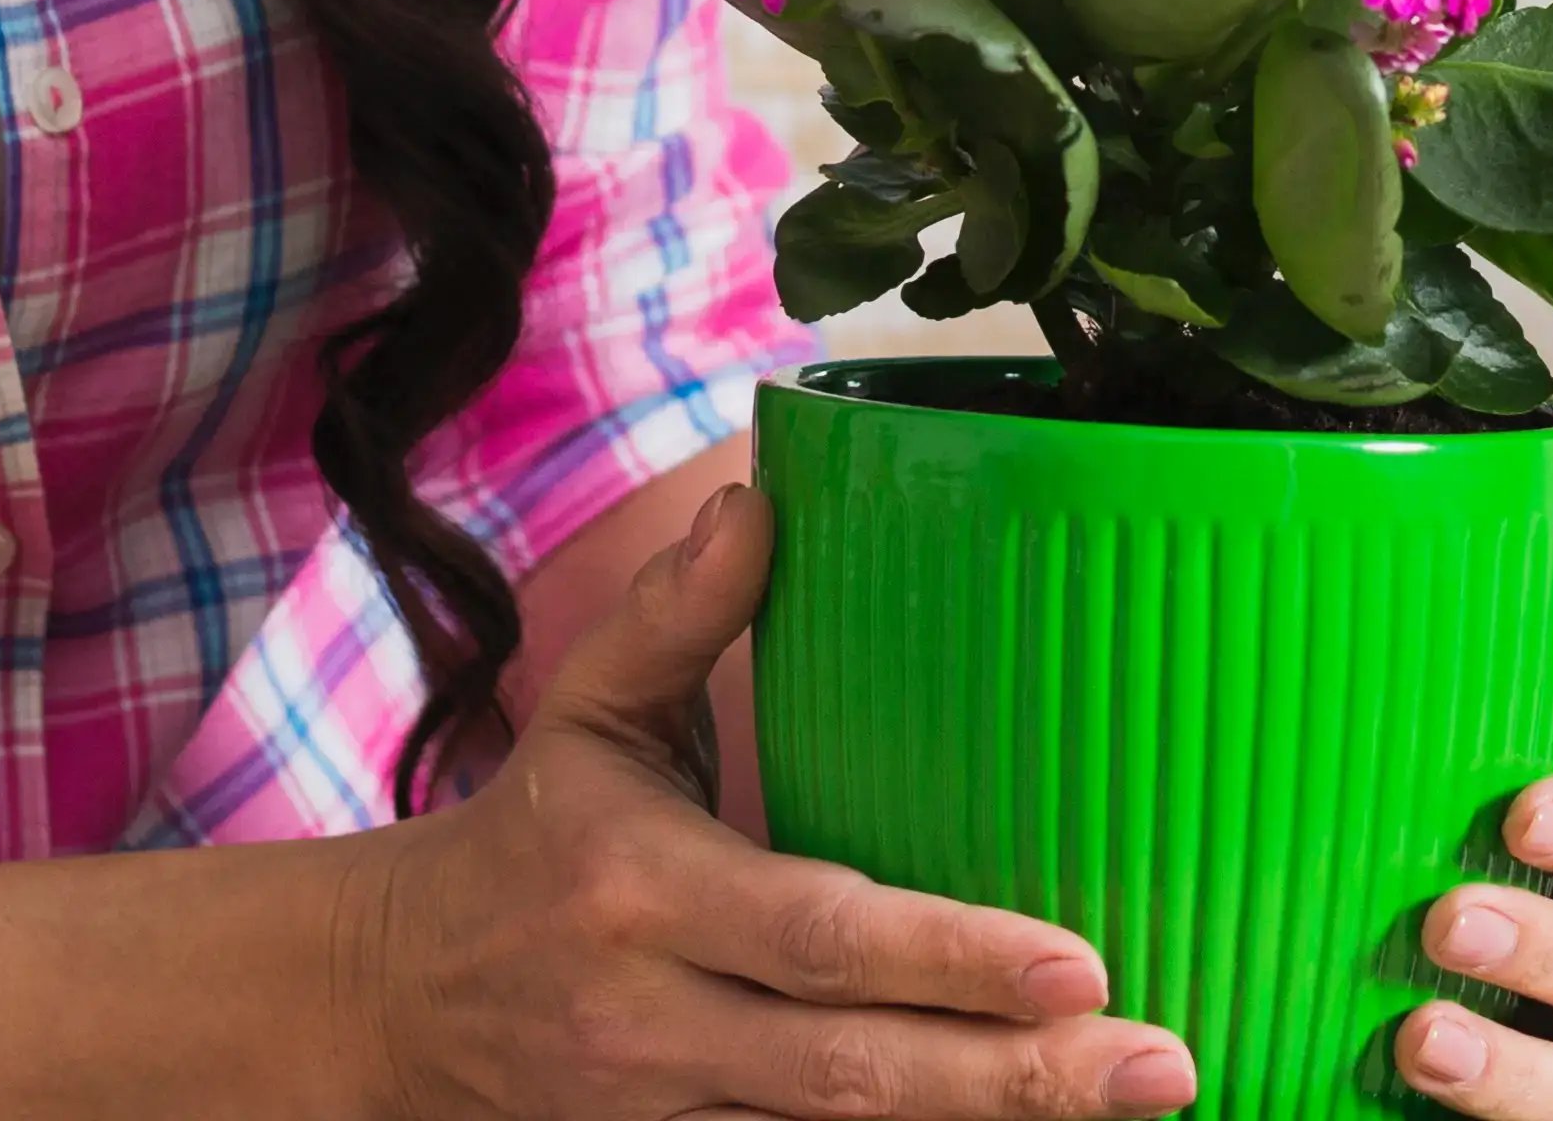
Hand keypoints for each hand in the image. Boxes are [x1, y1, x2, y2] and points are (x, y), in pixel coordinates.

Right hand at [351, 485, 1194, 1120]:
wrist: (387, 1002)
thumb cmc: (529, 840)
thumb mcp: (588, 711)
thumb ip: (679, 614)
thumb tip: (761, 494)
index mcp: (646, 891)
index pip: (817, 937)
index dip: (947, 958)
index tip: (1078, 964)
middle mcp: (656, 1015)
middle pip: (854, 1070)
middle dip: (1018, 1080)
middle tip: (1165, 1068)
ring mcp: (664, 1112)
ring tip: (1131, 1108)